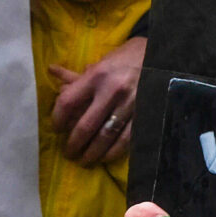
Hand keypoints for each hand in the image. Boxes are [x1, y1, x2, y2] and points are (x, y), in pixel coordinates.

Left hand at [51, 37, 144, 165]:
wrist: (163, 56)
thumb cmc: (128, 58)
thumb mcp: (102, 61)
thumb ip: (79, 75)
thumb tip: (52, 71)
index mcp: (97, 75)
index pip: (68, 102)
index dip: (57, 120)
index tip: (56, 129)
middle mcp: (112, 91)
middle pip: (85, 126)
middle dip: (73, 144)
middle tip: (68, 153)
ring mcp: (130, 105)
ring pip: (105, 137)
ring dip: (91, 153)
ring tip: (83, 160)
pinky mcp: (144, 115)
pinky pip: (125, 140)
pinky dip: (112, 152)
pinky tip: (104, 158)